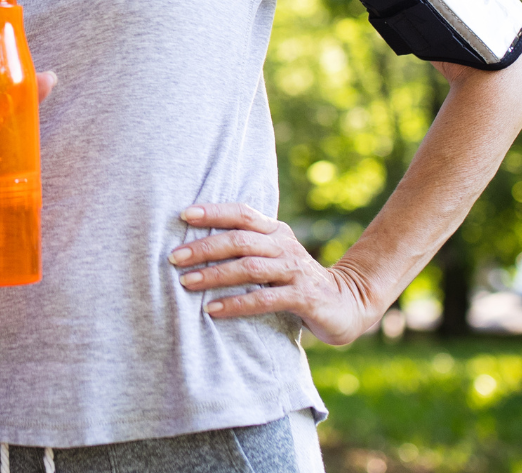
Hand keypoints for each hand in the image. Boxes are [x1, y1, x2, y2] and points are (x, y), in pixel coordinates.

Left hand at [170, 202, 378, 345]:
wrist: (347, 303)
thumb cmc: (296, 280)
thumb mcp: (274, 257)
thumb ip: (246, 248)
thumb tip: (194, 244)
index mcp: (275, 231)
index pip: (242, 214)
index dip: (214, 212)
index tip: (184, 215)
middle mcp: (285, 246)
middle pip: (240, 240)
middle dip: (204, 247)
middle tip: (174, 257)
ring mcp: (295, 271)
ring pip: (249, 267)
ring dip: (215, 274)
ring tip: (186, 282)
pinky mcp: (303, 297)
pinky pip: (264, 299)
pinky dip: (236, 303)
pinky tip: (212, 310)